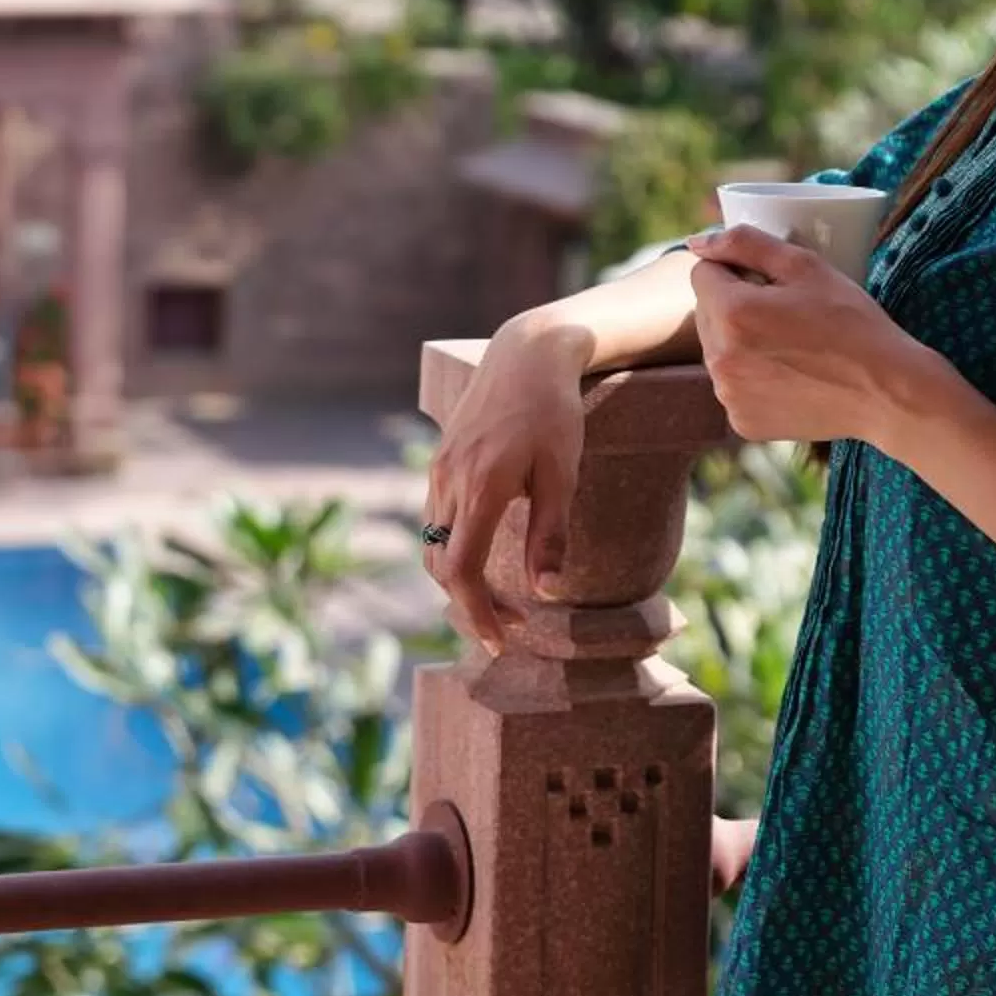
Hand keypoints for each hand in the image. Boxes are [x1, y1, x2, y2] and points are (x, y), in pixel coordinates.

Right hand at [418, 317, 587, 654]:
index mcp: (481, 488)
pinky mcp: (440, 462)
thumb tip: (546, 593)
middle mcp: (450, 482)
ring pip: (433, 544)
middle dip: (470, 604)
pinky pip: (435, 520)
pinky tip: (483, 552)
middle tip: (510, 627)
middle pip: (440, 566)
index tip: (499, 642)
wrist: (525, 353)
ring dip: (459, 579)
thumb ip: (550, 534)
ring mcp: (439, 471)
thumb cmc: (553, 411)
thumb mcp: (562, 474)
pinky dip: (452, 549)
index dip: (476, 613)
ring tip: (499, 598)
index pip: (461, 570)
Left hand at [683, 224, 936, 448]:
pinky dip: (752, 378)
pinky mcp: (742, 421)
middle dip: (734, 305)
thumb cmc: (851, 322)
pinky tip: (790, 376)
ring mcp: (728, 395)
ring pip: (717, 350)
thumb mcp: (805, 266)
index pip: (703, 274)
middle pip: (707, 313)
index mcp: (731, 313)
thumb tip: (696, 242)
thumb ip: (745, 243)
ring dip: (739, 342)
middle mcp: (719, 359)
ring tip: (790, 345)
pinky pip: (733, 385)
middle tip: (785, 313)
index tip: (771, 283)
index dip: (736, 271)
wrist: (886, 392)